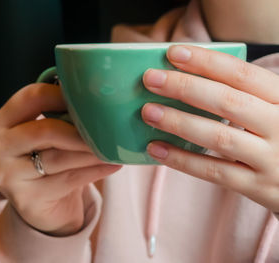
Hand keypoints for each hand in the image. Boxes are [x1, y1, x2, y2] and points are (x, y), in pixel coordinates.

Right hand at [0, 83, 121, 235]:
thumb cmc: (48, 159)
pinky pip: (68, 180)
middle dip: (80, 130)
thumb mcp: (46, 135)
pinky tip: (113, 164)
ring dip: (92, 152)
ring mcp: (8, 176)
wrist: (43, 204)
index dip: (62, 95)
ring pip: (58, 158)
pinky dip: (95, 170)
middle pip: (45, 130)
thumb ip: (59, 115)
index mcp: (2, 123)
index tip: (90, 98)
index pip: (31, 98)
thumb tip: (94, 98)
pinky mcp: (26, 200)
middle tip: (108, 127)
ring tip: (114, 147)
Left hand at [141, 45, 278, 211]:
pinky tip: (156, 148)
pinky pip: (214, 171)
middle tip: (150, 79)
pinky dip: (182, 160)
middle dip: (184, 87)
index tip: (173, 53)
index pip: (242, 74)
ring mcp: (271, 159)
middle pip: (227, 101)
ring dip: (178, 122)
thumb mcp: (275, 110)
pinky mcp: (258, 187)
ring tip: (148, 112)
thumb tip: (188, 79)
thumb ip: (246, 96)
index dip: (206, 61)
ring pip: (218, 136)